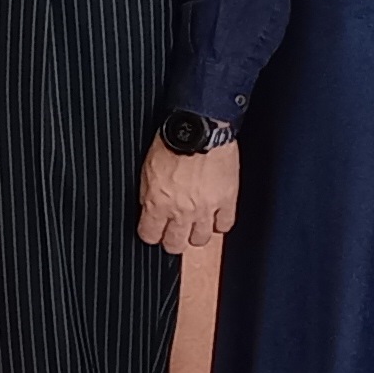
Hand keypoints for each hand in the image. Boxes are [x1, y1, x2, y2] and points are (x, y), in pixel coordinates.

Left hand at [137, 139, 239, 253]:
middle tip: (173, 233)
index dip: (150, 234)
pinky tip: (214, 217)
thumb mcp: (147, 169)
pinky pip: (224, 224)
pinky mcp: (227, 199)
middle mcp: (181, 210)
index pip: (150, 235)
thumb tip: (148, 209)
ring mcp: (206, 208)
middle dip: (172, 241)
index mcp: (158, 202)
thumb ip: (147, 194)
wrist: (200, 128)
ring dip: (195, 234)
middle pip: (175, 244)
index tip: (153, 231)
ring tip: (193, 225)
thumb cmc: (172, 142)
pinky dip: (219, 223)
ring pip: (200, 239)